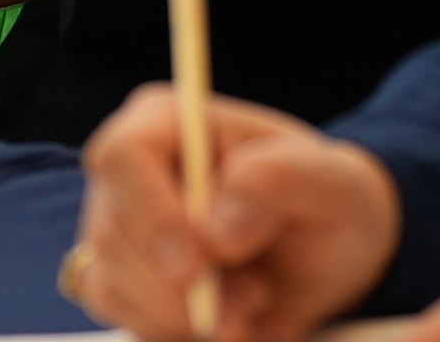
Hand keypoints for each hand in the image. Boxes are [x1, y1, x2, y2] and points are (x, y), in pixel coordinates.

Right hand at [72, 85, 400, 341]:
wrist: (327, 250)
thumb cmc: (323, 198)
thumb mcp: (327, 180)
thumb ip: (274, 183)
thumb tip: (214, 228)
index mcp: (168, 120)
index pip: (124, 155)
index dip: (151, 213)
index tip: (197, 267)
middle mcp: (130, 172)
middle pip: (112, 234)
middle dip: (180, 287)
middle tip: (255, 296)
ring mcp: (118, 230)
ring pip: (112, 286)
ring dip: (186, 316)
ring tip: (255, 300)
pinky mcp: (121, 283)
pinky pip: (126, 321)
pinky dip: (179, 334)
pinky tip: (231, 320)